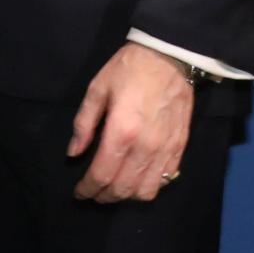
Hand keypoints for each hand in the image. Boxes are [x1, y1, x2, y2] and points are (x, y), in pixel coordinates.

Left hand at [66, 41, 195, 203]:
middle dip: (104, 196)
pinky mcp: (180, 148)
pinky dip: (149, 186)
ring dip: (127, 196)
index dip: (87, 189)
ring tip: (115, 188)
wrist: (169, 56)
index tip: (79, 192)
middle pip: (122, 188)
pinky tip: (138, 178)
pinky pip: (165, 180)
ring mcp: (165, 150)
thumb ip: (84, 124)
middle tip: (93, 193)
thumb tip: (73, 153)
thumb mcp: (97, 89)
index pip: (101, 175)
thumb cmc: (129, 69)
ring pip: (145, 191)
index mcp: (121, 132)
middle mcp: (145, 147)